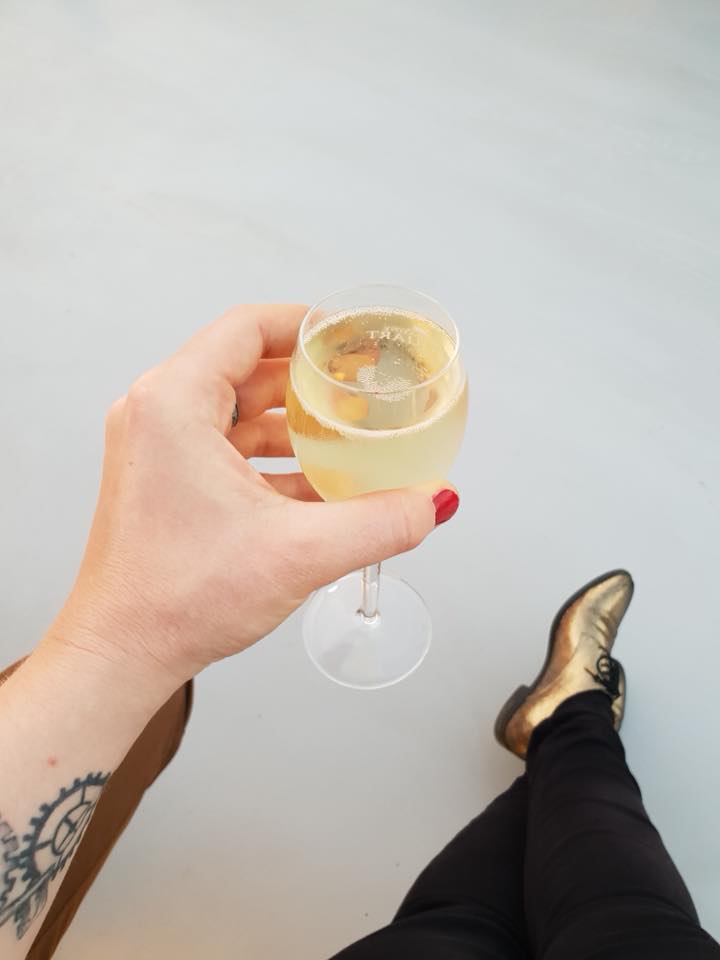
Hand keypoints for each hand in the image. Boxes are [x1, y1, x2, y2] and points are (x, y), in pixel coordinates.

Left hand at [48, 305, 456, 693]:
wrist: (120, 655)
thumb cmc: (177, 600)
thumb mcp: (299, 553)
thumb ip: (379, 522)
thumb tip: (431, 502)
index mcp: (173, 404)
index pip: (247, 328)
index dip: (306, 324)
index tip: (349, 337)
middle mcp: (156, 415)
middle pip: (245, 367)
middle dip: (309, 377)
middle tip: (360, 386)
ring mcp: (156, 449)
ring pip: (236, 411)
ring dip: (293, 421)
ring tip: (348, 435)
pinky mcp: (164, 481)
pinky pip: (225, 449)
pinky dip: (271, 457)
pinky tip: (317, 484)